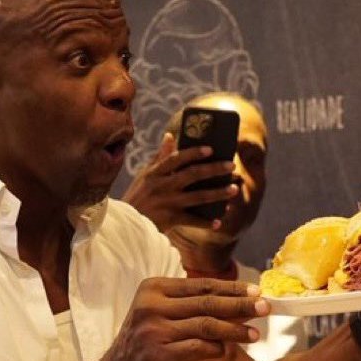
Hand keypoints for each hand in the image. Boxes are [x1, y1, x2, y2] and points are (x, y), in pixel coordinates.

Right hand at [105, 276, 268, 360]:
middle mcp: (151, 305)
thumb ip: (190, 305)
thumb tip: (237, 300)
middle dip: (240, 305)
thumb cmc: (145, 343)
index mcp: (153, 288)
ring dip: (236, 329)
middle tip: (266, 307)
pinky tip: (230, 351)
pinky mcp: (158, 355)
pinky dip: (217, 349)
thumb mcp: (160, 314)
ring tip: (257, 334)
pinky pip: (197, 348)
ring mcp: (153, 330)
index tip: (256, 291)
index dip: (231, 288)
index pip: (201, 285)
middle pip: (207, 302)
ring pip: (206, 325)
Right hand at [122, 132, 238, 232]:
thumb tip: (170, 136)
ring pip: (199, 197)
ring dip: (219, 193)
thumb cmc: (138, 197)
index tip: (211, 149)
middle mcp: (163, 186)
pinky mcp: (170, 220)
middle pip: (193, 174)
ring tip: (234, 189)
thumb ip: (160, 157)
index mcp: (156, 173)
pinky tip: (219, 222)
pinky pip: (193, 220)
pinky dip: (206, 222)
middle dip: (215, 169)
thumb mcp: (145, 175)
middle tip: (232, 166)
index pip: (177, 158)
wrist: (126, 225)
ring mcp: (168, 203)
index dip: (195, 153)